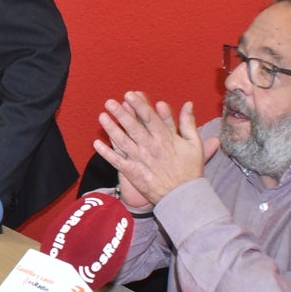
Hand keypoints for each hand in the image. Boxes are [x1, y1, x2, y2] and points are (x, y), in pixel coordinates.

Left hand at [92, 91, 219, 204]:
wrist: (183, 197)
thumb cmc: (190, 169)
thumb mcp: (194, 144)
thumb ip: (188, 123)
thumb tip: (188, 103)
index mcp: (166, 139)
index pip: (150, 118)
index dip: (139, 105)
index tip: (129, 94)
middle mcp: (151, 147)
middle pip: (133, 127)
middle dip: (121, 113)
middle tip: (109, 102)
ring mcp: (140, 160)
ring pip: (122, 142)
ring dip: (111, 129)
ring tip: (102, 117)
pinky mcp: (133, 173)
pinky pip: (117, 161)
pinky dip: (106, 153)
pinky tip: (96, 144)